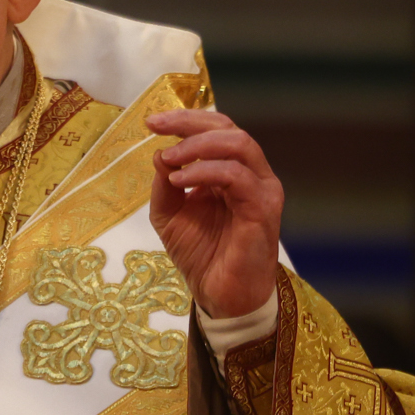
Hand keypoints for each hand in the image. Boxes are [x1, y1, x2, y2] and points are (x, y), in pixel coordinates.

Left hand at [145, 109, 282, 318]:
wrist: (218, 294)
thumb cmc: (200, 254)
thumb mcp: (169, 214)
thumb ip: (164, 184)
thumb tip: (160, 153)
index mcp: (230, 172)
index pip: (216, 130)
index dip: (185, 120)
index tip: (151, 121)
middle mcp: (251, 175)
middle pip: (229, 129)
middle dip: (190, 124)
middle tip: (159, 130)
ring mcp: (261, 190)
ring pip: (240, 145)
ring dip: (199, 146)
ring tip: (170, 160)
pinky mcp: (263, 209)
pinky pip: (238, 177)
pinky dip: (207, 172)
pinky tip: (181, 182)